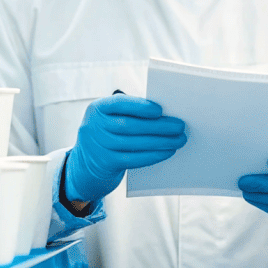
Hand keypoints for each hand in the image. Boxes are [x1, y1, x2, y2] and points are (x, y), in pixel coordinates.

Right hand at [65, 94, 186, 203]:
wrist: (87, 163)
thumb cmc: (109, 132)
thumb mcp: (110, 118)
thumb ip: (129, 112)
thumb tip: (164, 113)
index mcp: (97, 108)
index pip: (119, 104)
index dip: (140, 107)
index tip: (160, 110)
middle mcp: (94, 126)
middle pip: (129, 125)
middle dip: (158, 126)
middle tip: (179, 126)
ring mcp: (98, 146)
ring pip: (134, 143)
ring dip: (161, 142)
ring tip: (179, 140)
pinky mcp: (106, 163)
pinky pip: (133, 159)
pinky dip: (153, 155)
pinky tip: (167, 152)